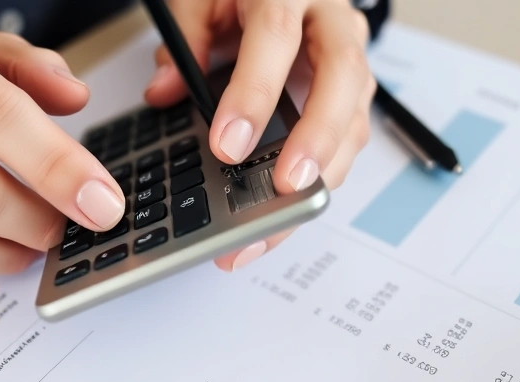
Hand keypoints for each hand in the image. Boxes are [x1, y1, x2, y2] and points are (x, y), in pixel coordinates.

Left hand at [144, 0, 375, 270]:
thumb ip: (184, 39)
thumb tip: (165, 92)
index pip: (277, 38)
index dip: (255, 94)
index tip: (228, 146)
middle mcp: (333, 20)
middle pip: (342, 79)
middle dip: (315, 139)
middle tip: (286, 187)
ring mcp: (350, 56)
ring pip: (354, 117)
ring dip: (322, 174)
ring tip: (276, 222)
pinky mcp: (352, 92)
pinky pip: (347, 137)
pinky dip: (319, 178)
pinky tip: (285, 211)